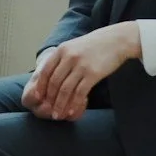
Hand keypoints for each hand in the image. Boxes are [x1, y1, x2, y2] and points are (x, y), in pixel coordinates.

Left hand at [23, 24, 140, 121]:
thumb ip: (62, 58)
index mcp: (61, 50)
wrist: (117, 40)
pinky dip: (74, 103)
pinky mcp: (93, 74)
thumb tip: (50, 75)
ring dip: (60, 104)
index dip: (40, 86)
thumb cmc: (95, 45)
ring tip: (58, 115)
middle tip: (48, 110)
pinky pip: (80, 92)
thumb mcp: (74, 46)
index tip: (38, 97)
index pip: (45, 71)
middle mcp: (69, 57)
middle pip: (54, 82)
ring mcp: (81, 65)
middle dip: (49, 99)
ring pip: (65, 90)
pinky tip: (72, 111)